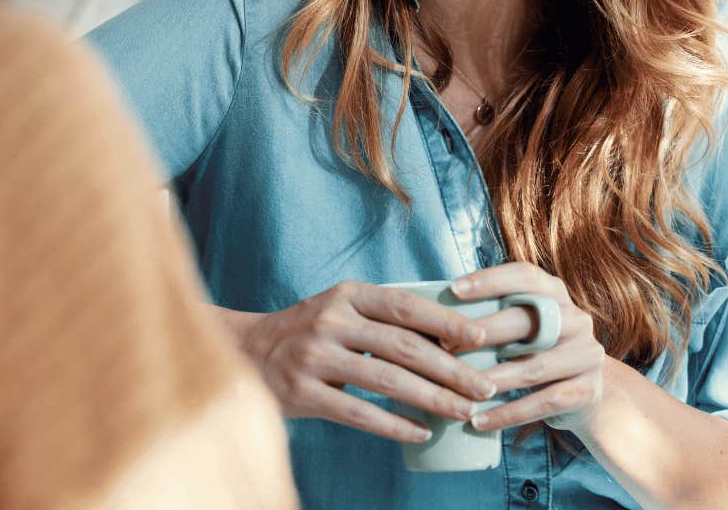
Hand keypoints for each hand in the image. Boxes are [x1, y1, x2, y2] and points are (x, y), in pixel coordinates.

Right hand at [231, 282, 500, 443]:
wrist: (244, 352)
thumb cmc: (308, 332)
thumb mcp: (341, 310)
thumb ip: (383, 320)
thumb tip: (450, 339)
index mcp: (346, 295)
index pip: (405, 306)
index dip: (446, 322)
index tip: (481, 339)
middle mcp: (330, 320)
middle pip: (403, 345)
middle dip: (451, 369)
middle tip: (484, 387)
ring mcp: (314, 357)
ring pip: (387, 380)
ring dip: (432, 398)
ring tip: (463, 411)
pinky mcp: (303, 392)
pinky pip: (359, 412)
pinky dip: (394, 424)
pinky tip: (421, 432)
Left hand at [451, 262, 607, 433]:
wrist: (585, 395)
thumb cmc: (537, 353)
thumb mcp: (525, 327)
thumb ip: (495, 314)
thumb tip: (433, 313)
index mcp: (557, 294)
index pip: (525, 276)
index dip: (490, 280)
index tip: (453, 289)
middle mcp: (576, 319)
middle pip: (527, 321)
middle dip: (483, 332)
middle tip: (444, 345)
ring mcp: (586, 355)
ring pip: (533, 367)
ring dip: (491, 380)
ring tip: (458, 390)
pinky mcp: (586, 391)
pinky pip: (542, 403)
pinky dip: (507, 414)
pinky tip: (478, 422)